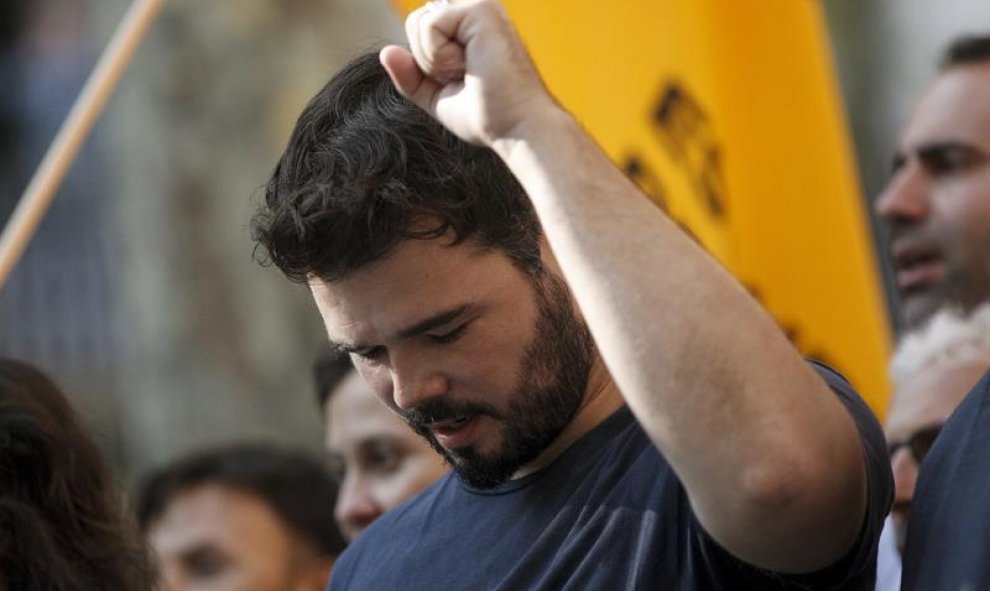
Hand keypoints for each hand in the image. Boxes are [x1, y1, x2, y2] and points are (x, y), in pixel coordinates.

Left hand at [380, 0, 555, 146]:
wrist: (517, 128)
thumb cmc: (488, 115)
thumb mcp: (437, 96)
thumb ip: (411, 76)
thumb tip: (386, 52)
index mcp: (469, 24)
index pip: (420, 29)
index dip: (426, 62)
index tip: (461, 80)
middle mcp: (475, 9)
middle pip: (415, 22)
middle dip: (427, 60)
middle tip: (464, 77)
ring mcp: (480, 5)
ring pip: (420, 22)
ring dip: (434, 60)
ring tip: (469, 72)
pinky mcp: (480, 8)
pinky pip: (429, 25)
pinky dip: (440, 56)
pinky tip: (469, 66)